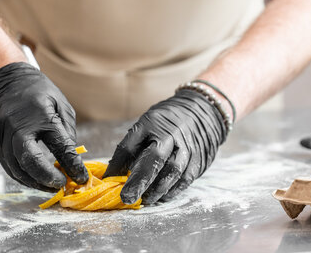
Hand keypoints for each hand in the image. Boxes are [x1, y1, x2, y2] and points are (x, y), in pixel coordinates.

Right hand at [0, 62, 87, 191]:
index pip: (59, 146)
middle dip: (47, 178)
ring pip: (16, 169)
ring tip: (51, 186)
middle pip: (30, 161)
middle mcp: (17, 127)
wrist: (5, 81)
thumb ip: (67, 132)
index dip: (72, 165)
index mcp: (40, 116)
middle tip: (62, 184)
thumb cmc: (37, 91)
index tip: (81, 177)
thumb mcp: (61, 105)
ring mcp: (2, 136)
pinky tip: (36, 180)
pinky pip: (8, 166)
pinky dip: (23, 177)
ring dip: (35, 182)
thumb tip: (72, 158)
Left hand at [104, 89, 227, 203]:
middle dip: (140, 180)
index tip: (109, 180)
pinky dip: (173, 190)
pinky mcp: (199, 159)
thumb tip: (114, 174)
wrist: (202, 112)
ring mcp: (188, 147)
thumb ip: (131, 146)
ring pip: (173, 171)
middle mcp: (172, 134)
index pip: (132, 144)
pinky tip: (163, 196)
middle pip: (155, 159)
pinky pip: (186, 178)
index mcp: (153, 123)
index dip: (119, 163)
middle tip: (127, 197)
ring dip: (157, 189)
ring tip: (145, 199)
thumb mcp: (145, 124)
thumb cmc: (166, 122)